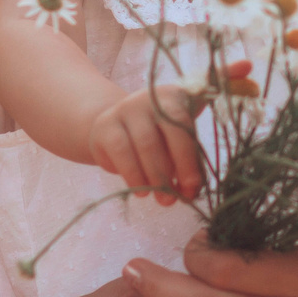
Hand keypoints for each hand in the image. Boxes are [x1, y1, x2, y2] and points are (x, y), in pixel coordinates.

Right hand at [91, 84, 204, 204]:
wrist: (116, 126)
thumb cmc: (158, 137)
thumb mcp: (176, 142)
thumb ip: (188, 161)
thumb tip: (191, 190)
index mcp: (174, 97)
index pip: (184, 124)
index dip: (189, 158)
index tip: (193, 186)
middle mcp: (150, 97)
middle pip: (167, 132)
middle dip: (174, 170)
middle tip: (174, 199)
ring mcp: (126, 108)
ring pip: (145, 144)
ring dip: (154, 177)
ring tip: (160, 198)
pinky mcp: (105, 125)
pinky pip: (121, 152)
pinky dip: (133, 175)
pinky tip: (140, 190)